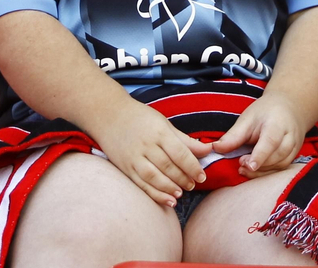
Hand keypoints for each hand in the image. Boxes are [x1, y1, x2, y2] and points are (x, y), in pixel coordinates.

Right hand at [88, 98, 211, 207]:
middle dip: (183, 179)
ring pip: (154, 178)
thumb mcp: (164, 124)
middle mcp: (146, 146)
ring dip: (170, 188)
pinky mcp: (125, 168)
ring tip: (181, 193)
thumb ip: (185, 140)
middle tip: (193, 185)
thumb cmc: (140, 118)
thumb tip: (208, 149)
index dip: (193, 167)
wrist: (109, 115)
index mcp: (159, 132)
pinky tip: (167, 200)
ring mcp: (134, 158)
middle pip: (168, 167)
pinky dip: (155, 194)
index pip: (180, 153)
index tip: (202, 177)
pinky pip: (141, 184)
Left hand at [212, 93, 306, 177]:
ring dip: (261, 171)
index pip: (270, 141)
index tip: (248, 165)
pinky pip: (281, 169)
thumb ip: (233, 136)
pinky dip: (267, 172)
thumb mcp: (247, 118)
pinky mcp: (294, 156)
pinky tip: (254, 170)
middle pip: (276, 156)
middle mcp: (290, 137)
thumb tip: (215, 148)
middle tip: (240, 164)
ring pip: (280, 165)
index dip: (259, 155)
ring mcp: (295, 148)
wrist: (289, 107)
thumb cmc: (266, 112)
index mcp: (277, 123)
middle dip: (258, 164)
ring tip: (244, 168)